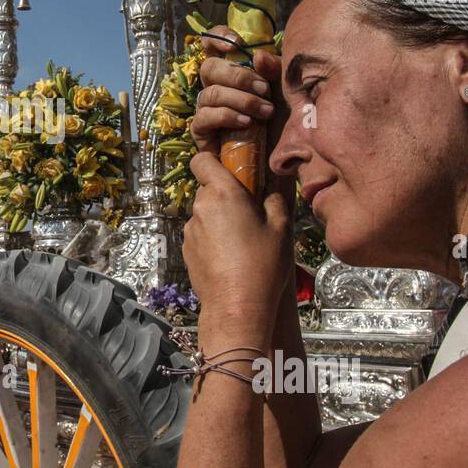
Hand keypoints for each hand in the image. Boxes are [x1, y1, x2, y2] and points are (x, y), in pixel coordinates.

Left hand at [184, 151, 292, 351]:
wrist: (236, 307)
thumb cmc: (262, 266)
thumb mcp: (281, 229)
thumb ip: (275, 202)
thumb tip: (270, 192)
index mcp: (223, 195)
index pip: (202, 160)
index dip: (213, 162)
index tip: (232, 172)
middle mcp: (201, 208)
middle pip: (207, 189)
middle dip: (225, 196)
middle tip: (250, 214)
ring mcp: (190, 231)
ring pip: (204, 214)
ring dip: (219, 219)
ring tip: (243, 242)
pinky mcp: (186, 251)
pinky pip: (200, 235)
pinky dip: (212, 239)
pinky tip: (230, 258)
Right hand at [191, 25, 285, 164]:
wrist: (280, 164)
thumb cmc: (284, 126)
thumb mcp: (286, 94)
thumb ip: (275, 71)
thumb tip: (258, 56)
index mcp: (233, 73)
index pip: (213, 46)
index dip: (218, 37)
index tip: (236, 42)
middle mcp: (217, 88)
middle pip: (209, 67)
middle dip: (238, 76)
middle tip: (265, 90)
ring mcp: (207, 110)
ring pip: (210, 92)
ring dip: (241, 99)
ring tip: (265, 111)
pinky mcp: (202, 132)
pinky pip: (204, 117)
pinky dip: (227, 116)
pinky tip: (246, 122)